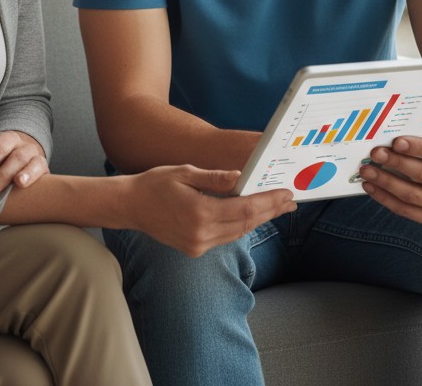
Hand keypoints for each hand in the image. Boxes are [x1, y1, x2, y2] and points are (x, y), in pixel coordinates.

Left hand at [0, 132, 48, 196]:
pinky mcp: (43, 168)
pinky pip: (40, 169)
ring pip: (30, 162)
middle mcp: (23, 146)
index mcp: (8, 138)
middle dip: (1, 175)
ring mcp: (35, 156)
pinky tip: (23, 184)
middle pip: (14, 157)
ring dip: (22, 174)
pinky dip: (32, 175)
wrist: (23, 157)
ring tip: (17, 183)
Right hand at [122, 165, 295, 256]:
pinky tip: (252, 215)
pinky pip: (226, 237)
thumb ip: (215, 177)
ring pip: (238, 233)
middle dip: (270, 211)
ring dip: (259, 219)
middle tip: (290, 201)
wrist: (130, 206)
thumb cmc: (155, 183)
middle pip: (246, 223)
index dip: (269, 202)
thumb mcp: (185, 172)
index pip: (245, 208)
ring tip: (277, 207)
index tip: (286, 194)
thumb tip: (241, 177)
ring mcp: (198, 245)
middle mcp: (201, 234)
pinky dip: (242, 225)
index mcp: (200, 213)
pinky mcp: (195, 249)